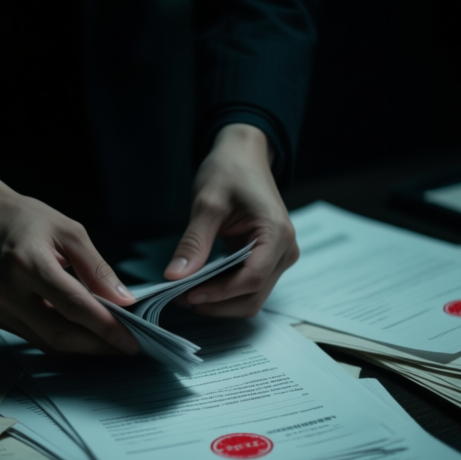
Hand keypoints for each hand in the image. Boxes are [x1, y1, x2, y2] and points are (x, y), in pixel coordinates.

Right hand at [0, 171, 140, 354]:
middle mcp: (7, 290)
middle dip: (97, 345)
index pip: (74, 306)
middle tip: (126, 346)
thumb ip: (97, 268)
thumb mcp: (69, 231)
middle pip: (60, 333)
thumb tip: (124, 301)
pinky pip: (35, 336)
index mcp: (27, 262)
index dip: (106, 328)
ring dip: (82, 346)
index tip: (132, 341)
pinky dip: (61, 337)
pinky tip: (81, 331)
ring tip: (108, 340)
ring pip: (48, 342)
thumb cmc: (25, 218)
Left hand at [163, 123, 298, 316]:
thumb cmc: (229, 171)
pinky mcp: (267, 260)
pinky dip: (222, 292)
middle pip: (252, 296)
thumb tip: (175, 276)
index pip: (251, 279)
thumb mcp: (207, 203)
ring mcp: (278, 258)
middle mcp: (285, 251)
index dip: (219, 293)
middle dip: (216, 302)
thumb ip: (194, 242)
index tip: (187, 295)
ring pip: (250, 297)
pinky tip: (198, 285)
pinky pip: (246, 287)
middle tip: (179, 297)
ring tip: (185, 292)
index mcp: (277, 234)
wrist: (243, 157)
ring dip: (218, 301)